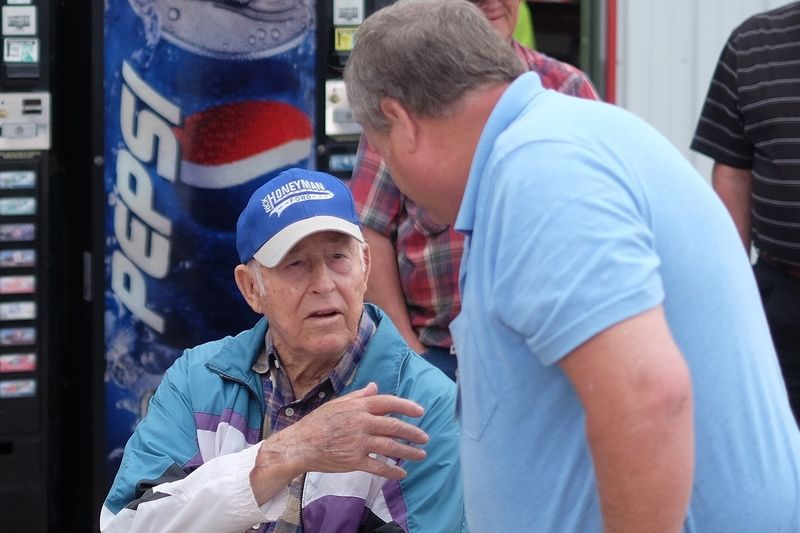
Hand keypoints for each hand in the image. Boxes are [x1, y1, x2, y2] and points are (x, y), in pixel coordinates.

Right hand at [258, 382, 427, 482]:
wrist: (300, 445)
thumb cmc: (317, 423)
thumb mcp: (338, 404)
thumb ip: (359, 396)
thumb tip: (375, 387)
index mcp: (358, 407)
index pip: (388, 402)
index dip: (406, 406)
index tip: (421, 412)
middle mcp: (361, 423)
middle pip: (394, 426)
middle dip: (413, 432)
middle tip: (425, 438)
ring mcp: (358, 442)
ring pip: (390, 447)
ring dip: (408, 452)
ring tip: (421, 455)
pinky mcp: (353, 461)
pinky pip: (378, 467)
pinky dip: (392, 471)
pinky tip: (402, 473)